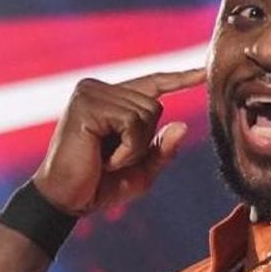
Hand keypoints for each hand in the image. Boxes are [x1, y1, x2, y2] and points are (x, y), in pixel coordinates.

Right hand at [33, 68, 205, 214]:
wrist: (66, 201)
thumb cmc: (100, 184)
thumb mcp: (142, 170)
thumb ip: (163, 149)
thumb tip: (183, 125)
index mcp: (112, 99)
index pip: (153, 83)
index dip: (180, 78)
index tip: (204, 70)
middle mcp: (99, 88)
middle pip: (154, 104)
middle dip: (144, 140)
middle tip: (114, 159)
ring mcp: (90, 92)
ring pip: (146, 112)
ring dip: (134, 147)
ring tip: (108, 159)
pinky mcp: (86, 104)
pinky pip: (131, 123)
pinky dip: (126, 149)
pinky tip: (104, 159)